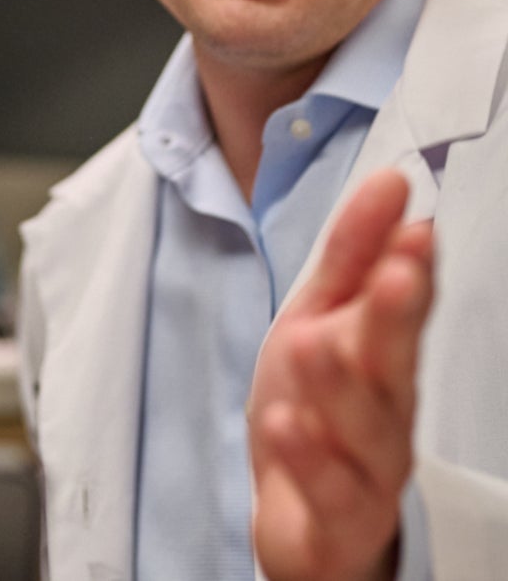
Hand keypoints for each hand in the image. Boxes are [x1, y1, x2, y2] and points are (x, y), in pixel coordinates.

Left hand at [248, 168, 434, 580]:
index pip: (402, 310)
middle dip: (397, 319)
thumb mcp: (319, 318)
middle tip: (400, 274)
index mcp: (381, 359)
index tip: (416, 229)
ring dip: (342, 387)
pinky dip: (308, 461)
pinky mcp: (336, 520)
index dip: (409, 271)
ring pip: (367, 430)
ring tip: (314, 346)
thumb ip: (352, 255)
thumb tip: (391, 182)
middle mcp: (385, 413)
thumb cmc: (317, 410)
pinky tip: (285, 425)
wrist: (299, 517)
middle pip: (395, 365)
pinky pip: (327, 492)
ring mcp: (365, 470)